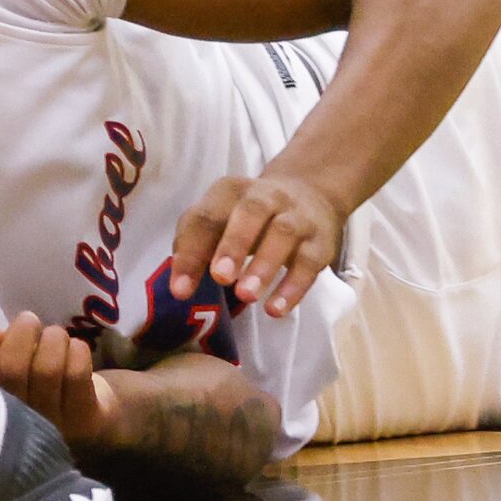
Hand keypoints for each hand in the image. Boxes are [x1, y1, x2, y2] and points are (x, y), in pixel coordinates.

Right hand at [0, 312, 124, 451]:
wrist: (81, 418)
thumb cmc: (34, 385)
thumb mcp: (6, 367)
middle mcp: (12, 425)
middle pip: (10, 371)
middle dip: (21, 334)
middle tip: (29, 321)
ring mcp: (49, 426)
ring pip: (48, 369)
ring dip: (53, 339)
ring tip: (55, 335)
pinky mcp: (83, 422)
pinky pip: (77, 374)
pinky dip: (76, 350)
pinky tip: (75, 349)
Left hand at [172, 172, 348, 315]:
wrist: (309, 194)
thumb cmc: (248, 217)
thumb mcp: (220, 219)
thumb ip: (196, 246)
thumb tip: (180, 285)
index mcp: (230, 191)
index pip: (207, 216)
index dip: (192, 252)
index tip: (180, 290)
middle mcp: (266, 196)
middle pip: (251, 212)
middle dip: (234, 245)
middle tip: (220, 278)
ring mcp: (296, 217)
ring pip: (283, 234)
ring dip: (264, 265)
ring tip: (246, 296)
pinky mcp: (320, 242)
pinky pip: (309, 263)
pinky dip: (293, 287)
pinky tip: (275, 310)